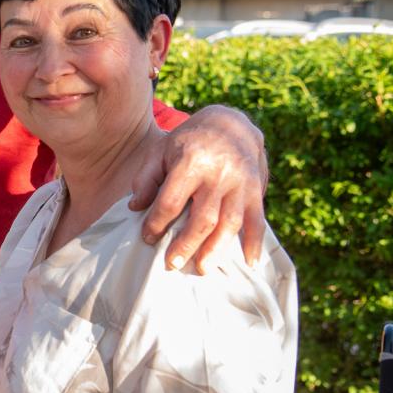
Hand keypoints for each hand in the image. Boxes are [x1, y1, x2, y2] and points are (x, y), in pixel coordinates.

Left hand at [130, 105, 267, 268]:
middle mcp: (219, 174)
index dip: (157, 222)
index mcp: (191, 162)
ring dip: (217, 249)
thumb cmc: (188, 141)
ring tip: (203, 269)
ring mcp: (241, 183)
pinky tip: (250, 262)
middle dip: (186, 243)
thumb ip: (146, 178)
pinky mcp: (257, 190)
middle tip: (171, 264)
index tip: (147, 237)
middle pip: (203, 217)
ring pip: (230, 222)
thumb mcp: (160, 150)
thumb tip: (135, 207)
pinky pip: (258, 220)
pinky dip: (255, 242)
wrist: (231, 123)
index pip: (171, 200)